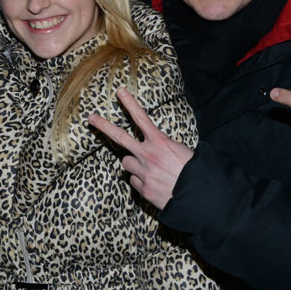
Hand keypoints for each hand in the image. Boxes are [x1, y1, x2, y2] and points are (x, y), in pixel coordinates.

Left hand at [88, 87, 193, 209]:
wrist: (199, 197)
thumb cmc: (195, 172)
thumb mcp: (184, 151)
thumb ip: (165, 146)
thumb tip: (157, 148)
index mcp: (160, 142)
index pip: (141, 118)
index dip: (130, 103)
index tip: (120, 92)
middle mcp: (148, 155)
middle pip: (119, 137)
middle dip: (103, 126)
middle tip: (91, 118)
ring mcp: (143, 173)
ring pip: (126, 163)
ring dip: (133, 164)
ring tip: (149, 169)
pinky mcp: (143, 189)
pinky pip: (135, 181)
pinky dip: (142, 181)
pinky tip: (154, 184)